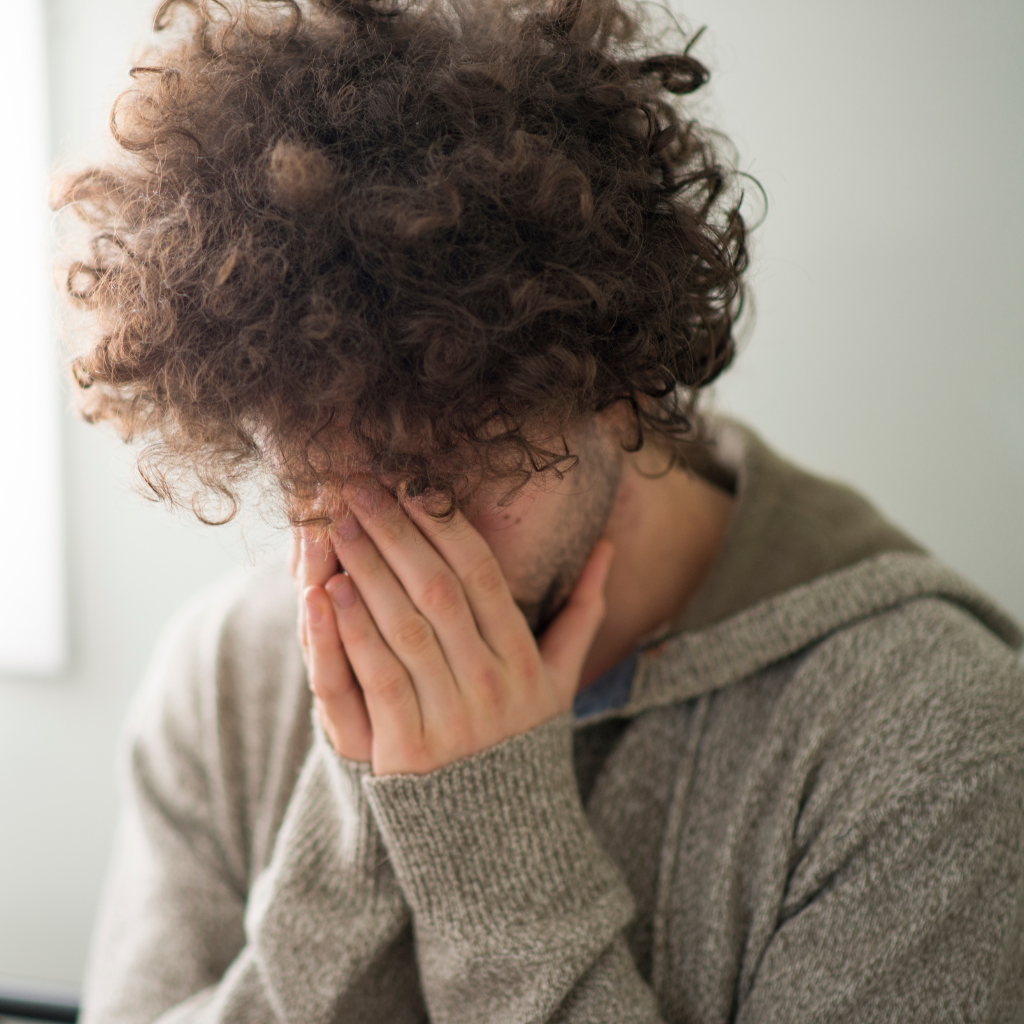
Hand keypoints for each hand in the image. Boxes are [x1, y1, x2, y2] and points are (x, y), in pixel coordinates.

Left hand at [299, 486, 612, 775]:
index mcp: (524, 660)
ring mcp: (450, 720)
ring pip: (405, 630)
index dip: (447, 527)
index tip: (413, 487)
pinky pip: (377, 681)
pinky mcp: (407, 753)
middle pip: (438, 592)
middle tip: (359, 490)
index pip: (483, 577)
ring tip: (340, 529)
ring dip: (368, 574)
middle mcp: (490, 685)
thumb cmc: (524, 740)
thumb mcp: (560, 679)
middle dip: (397, 535)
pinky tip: (329, 593)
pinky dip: (351, 634)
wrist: (500, 836)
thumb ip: (583, 611)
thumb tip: (608, 546)